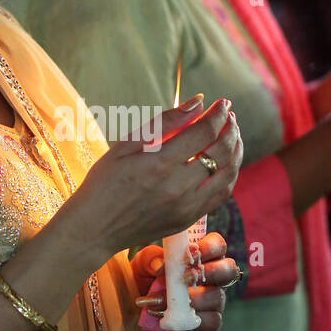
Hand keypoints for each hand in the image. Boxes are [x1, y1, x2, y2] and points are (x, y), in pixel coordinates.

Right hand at [63, 97, 243, 265]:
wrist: (94, 227)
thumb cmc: (104, 182)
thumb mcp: (126, 145)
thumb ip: (165, 122)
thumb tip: (197, 102)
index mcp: (160, 163)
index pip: (204, 131)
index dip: (218, 114)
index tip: (223, 103)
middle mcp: (178, 186)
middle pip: (221, 151)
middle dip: (230, 129)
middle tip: (229, 117)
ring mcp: (186, 206)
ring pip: (228, 174)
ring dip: (236, 151)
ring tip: (232, 136)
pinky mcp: (188, 220)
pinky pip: (221, 195)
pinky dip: (229, 175)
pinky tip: (225, 162)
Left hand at [129, 233, 237, 330]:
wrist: (139, 313)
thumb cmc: (146, 282)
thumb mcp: (143, 266)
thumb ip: (150, 259)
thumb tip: (160, 265)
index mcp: (202, 257)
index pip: (218, 245)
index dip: (210, 247)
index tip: (191, 252)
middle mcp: (213, 278)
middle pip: (228, 269)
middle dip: (210, 271)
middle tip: (185, 278)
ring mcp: (215, 301)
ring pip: (217, 297)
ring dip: (193, 300)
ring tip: (166, 302)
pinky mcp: (211, 323)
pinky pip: (212, 321)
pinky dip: (191, 320)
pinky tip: (173, 319)